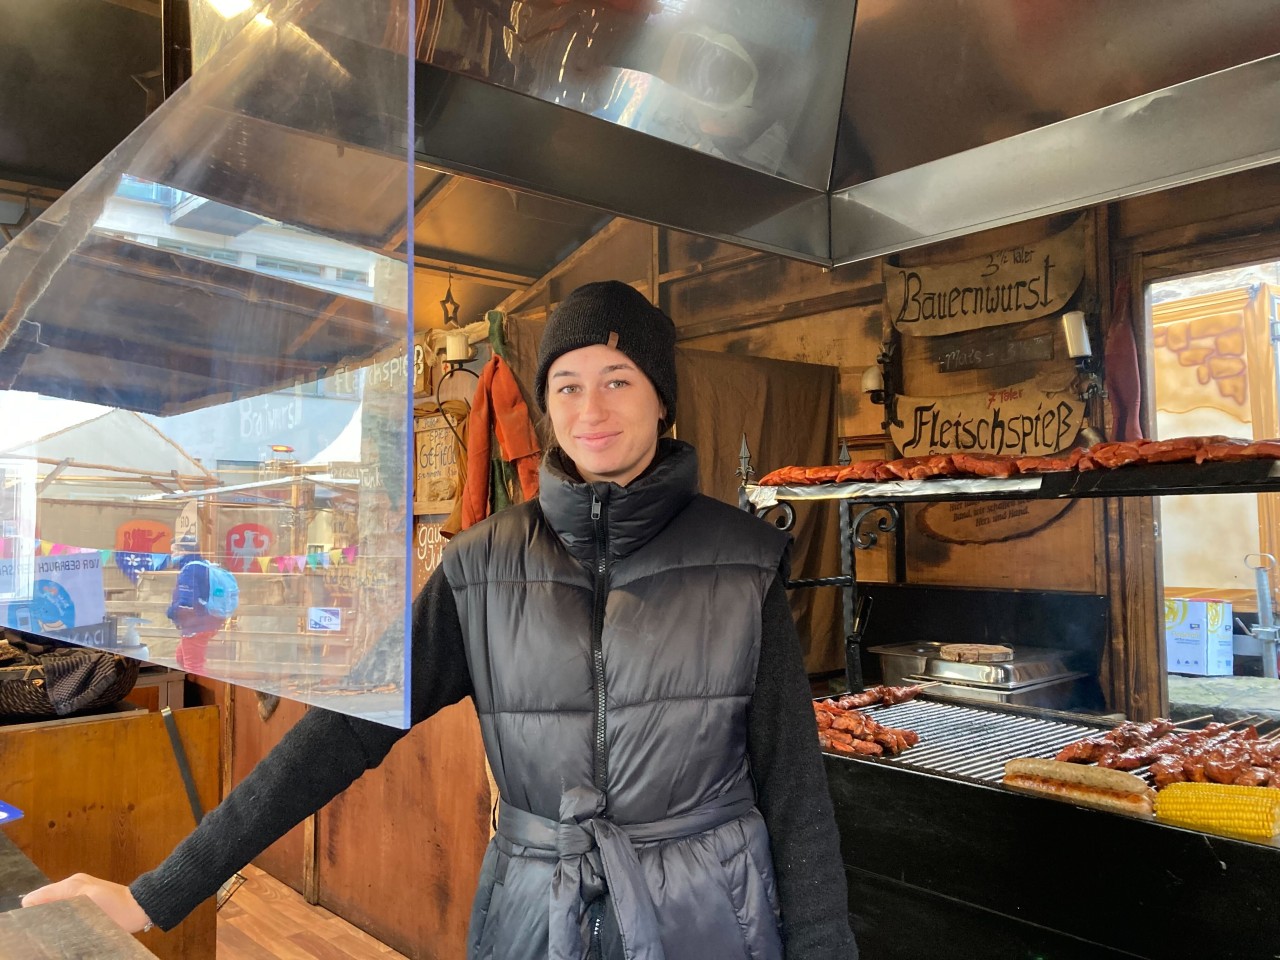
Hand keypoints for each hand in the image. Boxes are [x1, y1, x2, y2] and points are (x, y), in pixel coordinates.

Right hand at [21, 874, 152, 932]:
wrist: (137, 907)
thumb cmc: (115, 904)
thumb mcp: (87, 897)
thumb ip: (62, 897)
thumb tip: (32, 902)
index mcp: (70, 884)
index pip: (36, 897)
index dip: (30, 912)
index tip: (30, 928)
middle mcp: (71, 885)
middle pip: (43, 902)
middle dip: (39, 916)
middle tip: (40, 933)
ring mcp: (78, 893)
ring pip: (53, 907)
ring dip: (50, 918)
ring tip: (51, 932)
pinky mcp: (84, 902)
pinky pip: (65, 910)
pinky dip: (61, 918)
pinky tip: (63, 928)